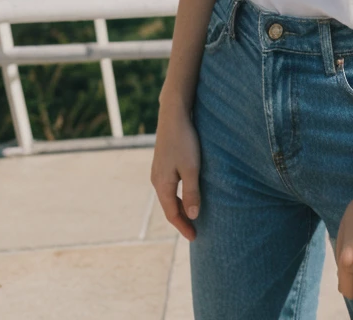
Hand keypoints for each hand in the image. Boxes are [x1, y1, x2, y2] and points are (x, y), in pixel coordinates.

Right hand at [150, 99, 201, 241]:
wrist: (173, 115)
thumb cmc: (184, 141)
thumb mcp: (192, 168)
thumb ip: (192, 192)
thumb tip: (193, 216)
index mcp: (162, 185)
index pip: (172, 214)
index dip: (184, 227)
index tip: (195, 238)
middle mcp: (157, 180)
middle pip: (169, 207)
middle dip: (181, 220)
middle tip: (195, 231)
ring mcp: (158, 171)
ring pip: (169, 196)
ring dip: (180, 207)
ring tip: (192, 215)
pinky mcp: (162, 162)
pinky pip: (169, 186)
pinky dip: (178, 195)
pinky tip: (187, 193)